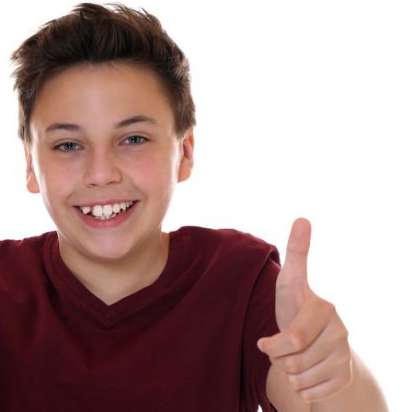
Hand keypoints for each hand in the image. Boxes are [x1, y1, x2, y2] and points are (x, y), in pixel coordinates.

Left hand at [258, 218, 352, 401]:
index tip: (265, 341)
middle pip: (291, 358)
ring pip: (299, 377)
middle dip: (276, 356)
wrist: (320, 343)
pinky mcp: (345, 376)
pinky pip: (310, 392)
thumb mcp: (290, 284)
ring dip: (288, 372)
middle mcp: (340, 330)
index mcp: (322, 307)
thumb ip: (296, 255)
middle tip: (276, 347)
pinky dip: (301, 388)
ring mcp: (345, 354)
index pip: (291, 337)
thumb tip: (303, 217)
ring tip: (293, 357)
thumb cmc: (297, 310)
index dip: (274, 345)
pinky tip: (305, 373)